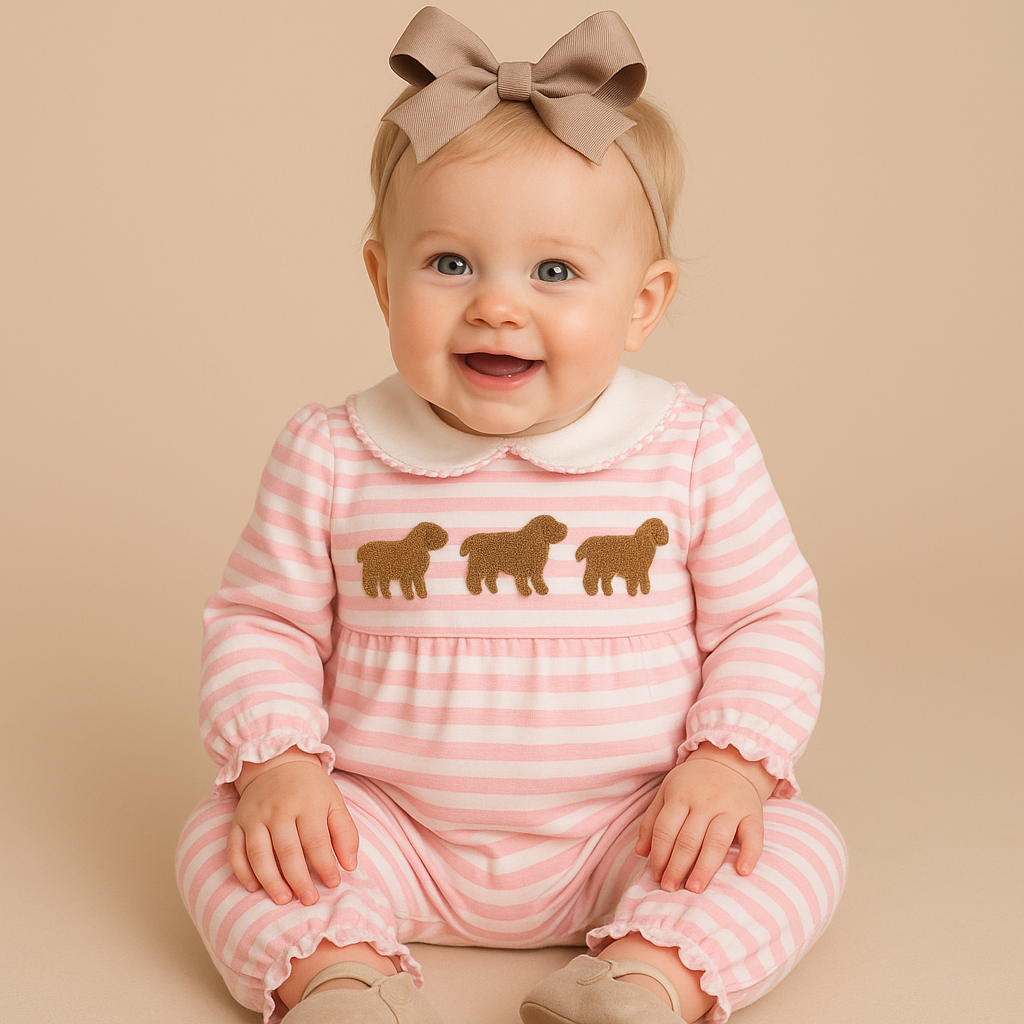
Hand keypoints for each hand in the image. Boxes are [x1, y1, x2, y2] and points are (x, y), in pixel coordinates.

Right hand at [227, 753, 358, 905]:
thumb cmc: (310, 789)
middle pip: (287, 851)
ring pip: (258, 854)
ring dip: (270, 880)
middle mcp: (278, 809)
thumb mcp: (334, 802)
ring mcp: (254, 815)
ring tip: (283, 899)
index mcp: (306, 802)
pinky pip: (234, 851)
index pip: (315, 840)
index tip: (333, 884)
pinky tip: (254, 888)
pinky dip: (242, 872)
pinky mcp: (237, 822)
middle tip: (309, 900)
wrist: (277, 763)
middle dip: (299, 879)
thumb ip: (345, 833)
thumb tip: (350, 866)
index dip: (325, 865)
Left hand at [636, 750, 767, 893]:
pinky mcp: (752, 814)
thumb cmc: (693, 782)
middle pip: (689, 839)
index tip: (656, 877)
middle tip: (670, 888)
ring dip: (705, 867)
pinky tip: (742, 872)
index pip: (666, 829)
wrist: (730, 760)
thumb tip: (641, 853)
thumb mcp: (667, 792)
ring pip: (717, 841)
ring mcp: (730, 807)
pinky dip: (749, 854)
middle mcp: (705, 801)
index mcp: (680, 795)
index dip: (659, 855)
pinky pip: (753, 836)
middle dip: (677, 866)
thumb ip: (652, 821)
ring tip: (694, 888)